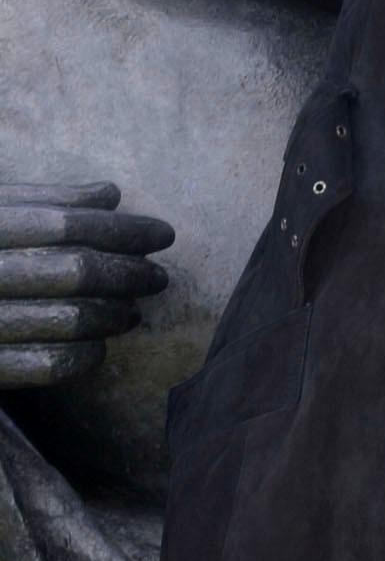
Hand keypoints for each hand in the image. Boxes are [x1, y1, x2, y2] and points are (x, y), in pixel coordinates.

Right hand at [0, 183, 173, 386]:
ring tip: (134, 311)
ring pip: (66, 320)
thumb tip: (109, 193)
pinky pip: (44, 366)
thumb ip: (43, 201)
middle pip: (74, 270)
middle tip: (159, 277)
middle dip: (128, 273)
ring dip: (112, 316)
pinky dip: (82, 357)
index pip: (67, 224)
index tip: (163, 234)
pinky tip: (99, 347)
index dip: (123, 228)